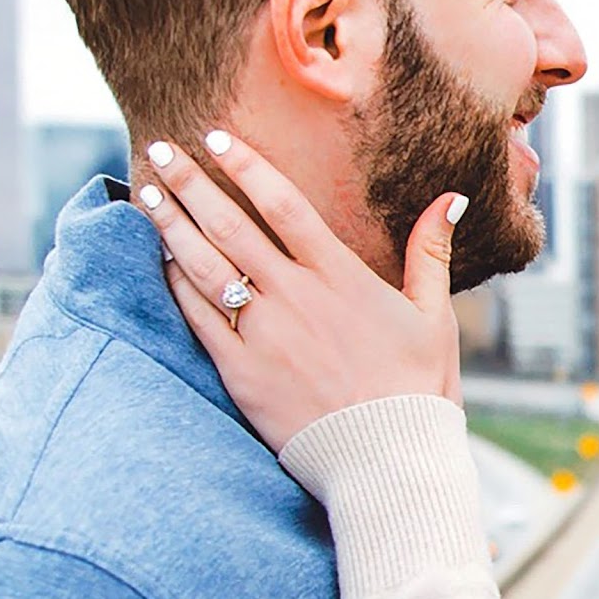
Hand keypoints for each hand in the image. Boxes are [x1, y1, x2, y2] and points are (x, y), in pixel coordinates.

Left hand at [135, 131, 464, 451]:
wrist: (388, 459)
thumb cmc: (418, 389)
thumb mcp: (434, 316)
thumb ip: (432, 252)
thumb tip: (452, 198)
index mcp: (340, 277)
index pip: (282, 204)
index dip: (246, 166)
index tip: (217, 138)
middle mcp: (295, 297)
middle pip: (230, 225)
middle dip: (190, 183)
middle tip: (159, 149)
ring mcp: (263, 334)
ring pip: (204, 265)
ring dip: (171, 225)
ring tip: (147, 193)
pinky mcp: (240, 371)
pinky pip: (196, 317)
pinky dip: (174, 284)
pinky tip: (160, 260)